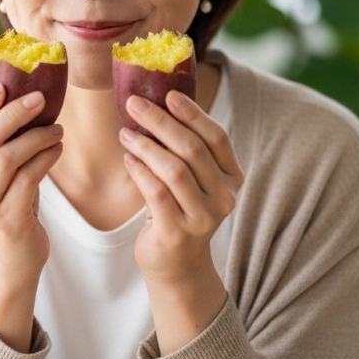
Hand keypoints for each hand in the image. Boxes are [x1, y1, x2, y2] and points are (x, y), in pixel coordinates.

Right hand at [0, 82, 62, 350]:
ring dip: (37, 136)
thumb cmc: (8, 204)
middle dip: (12, 114)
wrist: (11, 261)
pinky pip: (29, 178)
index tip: (2, 86)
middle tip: (39, 98)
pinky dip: (46, 157)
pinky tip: (58, 148)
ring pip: (6, 158)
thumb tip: (17, 91)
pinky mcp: (8, 221)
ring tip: (56, 128)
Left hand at [118, 89, 243, 283]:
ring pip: (173, 170)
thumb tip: (158, 102)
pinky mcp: (177, 233)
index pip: (216, 138)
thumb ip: (186, 149)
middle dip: (160, 122)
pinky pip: (156, 193)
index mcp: (232, 178)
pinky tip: (128, 159)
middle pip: (192, 149)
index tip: (169, 94)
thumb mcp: (193, 179)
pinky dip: (140, 171)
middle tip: (135, 104)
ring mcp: (203, 218)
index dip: (193, 114)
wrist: (178, 265)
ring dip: (146, 146)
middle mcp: (224, 198)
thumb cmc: (181, 209)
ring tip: (126, 133)